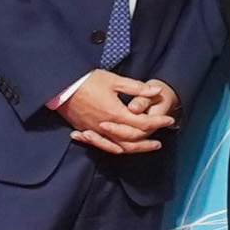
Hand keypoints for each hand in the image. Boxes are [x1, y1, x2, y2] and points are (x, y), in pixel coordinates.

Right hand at [54, 69, 168, 154]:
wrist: (59, 86)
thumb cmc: (87, 81)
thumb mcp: (114, 81)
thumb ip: (136, 88)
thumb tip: (157, 91)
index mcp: (116, 114)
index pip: (143, 123)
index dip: (158, 122)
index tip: (169, 120)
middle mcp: (106, 127)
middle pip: (131, 141)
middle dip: (147, 143)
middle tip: (159, 143)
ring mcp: (94, 130)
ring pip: (117, 146)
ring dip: (132, 149)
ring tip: (143, 148)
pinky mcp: (84, 130)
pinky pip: (101, 144)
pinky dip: (112, 148)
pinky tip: (119, 149)